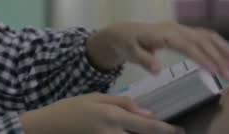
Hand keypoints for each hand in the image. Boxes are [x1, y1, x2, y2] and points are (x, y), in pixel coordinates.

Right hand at [19, 93, 183, 133]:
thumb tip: (148, 112)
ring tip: (156, 133)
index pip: (147, 126)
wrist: (48, 127)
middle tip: (175, 133)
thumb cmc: (71, 108)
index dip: (166, 129)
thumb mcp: (96, 97)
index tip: (180, 130)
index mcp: (112, 117)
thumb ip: (122, 103)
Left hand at [86, 21, 228, 78]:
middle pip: (201, 40)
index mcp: (163, 34)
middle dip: (218, 57)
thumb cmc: (124, 43)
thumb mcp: (129, 52)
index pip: (187, 46)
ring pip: (206, 36)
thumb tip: (158, 70)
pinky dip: (216, 44)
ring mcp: (179, 29)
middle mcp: (174, 29)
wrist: (120, 33)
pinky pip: (202, 36)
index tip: (214, 71)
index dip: (202, 58)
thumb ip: (143, 60)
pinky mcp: (180, 32)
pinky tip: (225, 55)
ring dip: (222, 49)